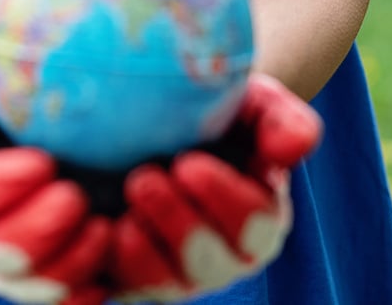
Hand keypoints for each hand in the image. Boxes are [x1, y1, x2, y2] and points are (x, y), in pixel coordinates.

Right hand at [0, 52, 111, 304]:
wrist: (14, 122)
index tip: (44, 161)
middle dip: (37, 229)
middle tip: (75, 196)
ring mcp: (4, 263)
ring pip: (26, 284)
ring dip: (67, 263)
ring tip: (103, 227)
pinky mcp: (44, 275)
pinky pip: (59, 302)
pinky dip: (82, 293)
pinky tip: (107, 278)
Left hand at [106, 73, 322, 300]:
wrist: (164, 120)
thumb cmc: (219, 113)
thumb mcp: (255, 105)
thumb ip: (283, 122)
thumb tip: (292, 151)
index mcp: (260, 220)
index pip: (254, 224)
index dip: (222, 198)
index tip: (188, 163)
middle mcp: (223, 257)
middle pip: (209, 262)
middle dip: (177, 223)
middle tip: (144, 179)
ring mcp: (177, 273)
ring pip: (165, 284)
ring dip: (142, 250)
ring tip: (123, 206)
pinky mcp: (132, 278)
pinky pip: (122, 288)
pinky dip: (107, 264)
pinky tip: (98, 227)